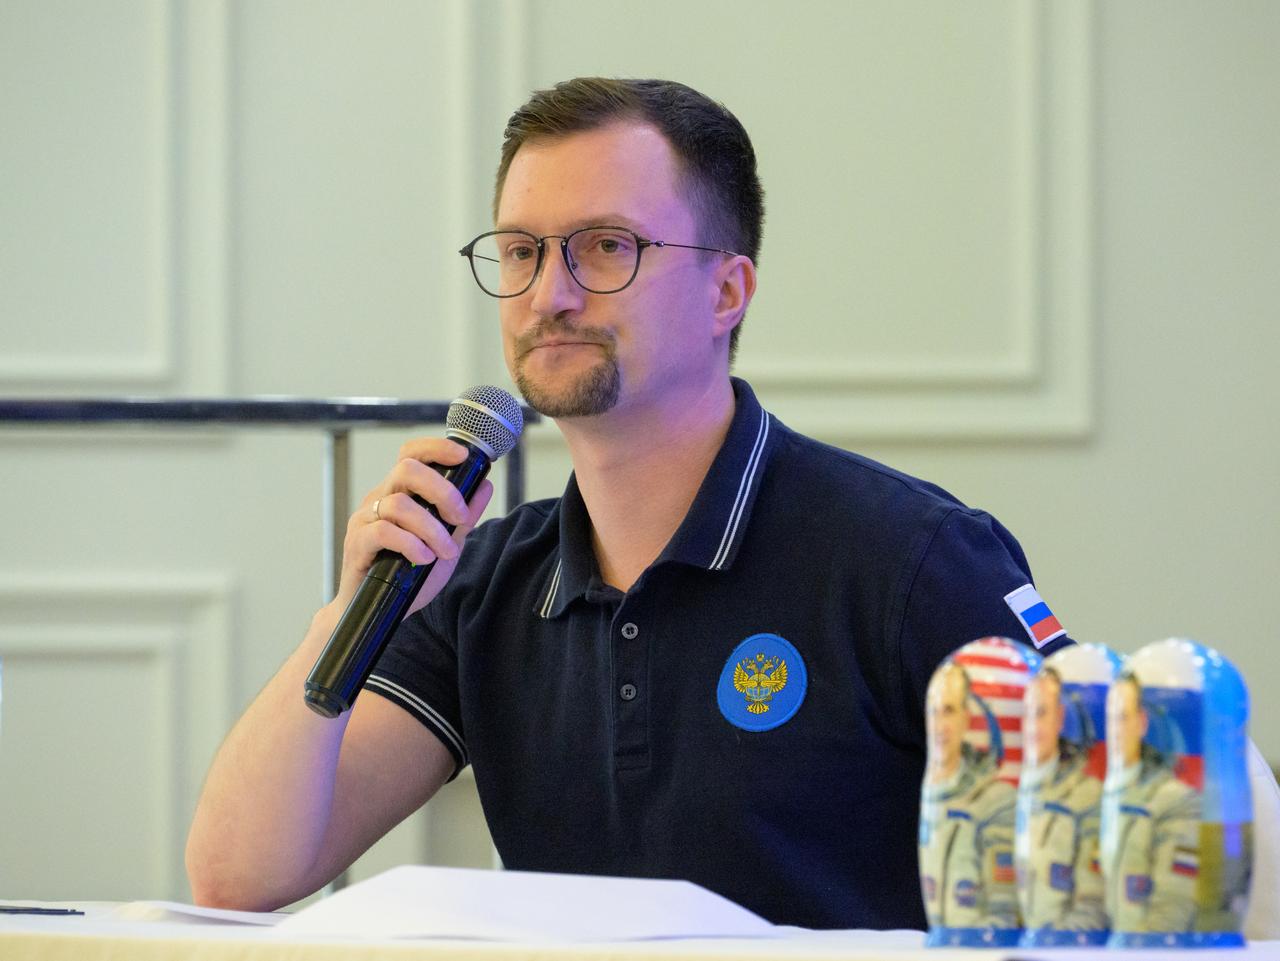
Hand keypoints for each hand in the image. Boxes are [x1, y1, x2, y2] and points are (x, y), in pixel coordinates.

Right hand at [333, 437, 493, 615]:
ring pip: (399, 504)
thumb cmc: (408, 575)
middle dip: (441, 490)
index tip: (463, 456)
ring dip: (431, 529)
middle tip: (458, 517)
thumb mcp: (446, 544)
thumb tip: (485, 485)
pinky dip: (411, 544)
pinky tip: (424, 558)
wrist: (380, 612)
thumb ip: (464, 517)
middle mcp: (379, 498)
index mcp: (399, 492)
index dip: (436, 447)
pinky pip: (385, 532)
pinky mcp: (357, 543)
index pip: (412, 454)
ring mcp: (365, 519)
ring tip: (445, 551)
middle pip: (406, 469)